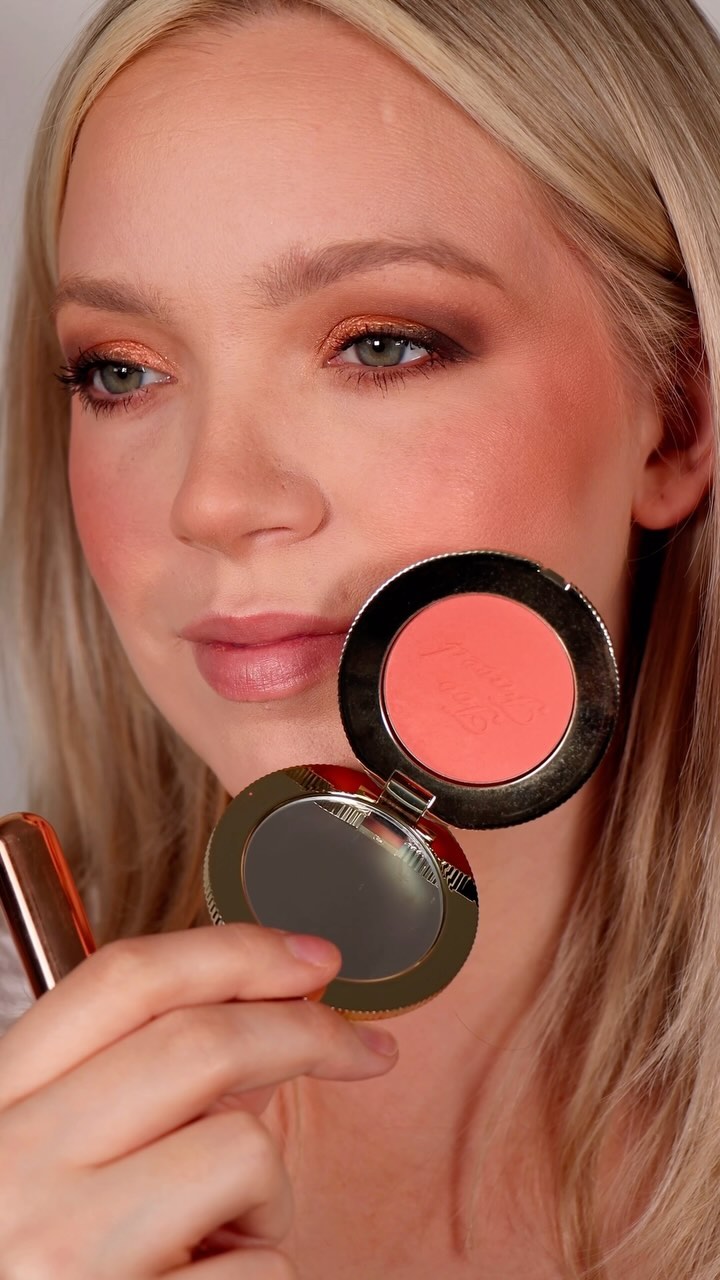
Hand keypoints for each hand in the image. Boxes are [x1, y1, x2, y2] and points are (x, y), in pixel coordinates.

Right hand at [0, 923, 397, 1276]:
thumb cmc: (41, 1253)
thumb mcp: (48, 1153)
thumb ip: (131, 1086)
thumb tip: (265, 1026)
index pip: (124, 980)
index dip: (235, 950)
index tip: (314, 957)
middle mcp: (14, 1168)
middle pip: (201, 1044)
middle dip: (308, 1032)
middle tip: (363, 1050)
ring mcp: (64, 1256)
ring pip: (243, 1152)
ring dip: (268, 1190)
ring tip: (220, 1235)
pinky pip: (259, 1267)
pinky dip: (258, 1271)